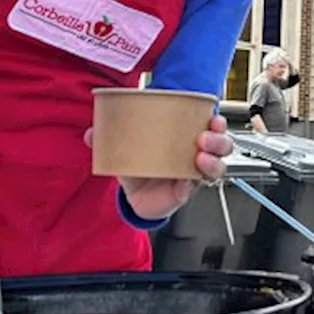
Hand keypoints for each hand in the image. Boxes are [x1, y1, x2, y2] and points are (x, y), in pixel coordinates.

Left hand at [83, 114, 233, 220]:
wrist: (135, 197)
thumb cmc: (139, 166)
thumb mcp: (125, 148)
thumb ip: (108, 138)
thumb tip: (91, 133)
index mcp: (186, 137)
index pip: (211, 126)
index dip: (217, 121)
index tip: (213, 117)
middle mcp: (196, 154)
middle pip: (222, 145)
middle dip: (219, 140)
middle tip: (204, 138)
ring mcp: (194, 174)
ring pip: (217, 166)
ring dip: (213, 161)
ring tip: (200, 159)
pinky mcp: (185, 192)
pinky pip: (196, 188)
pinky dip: (192, 184)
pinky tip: (185, 182)